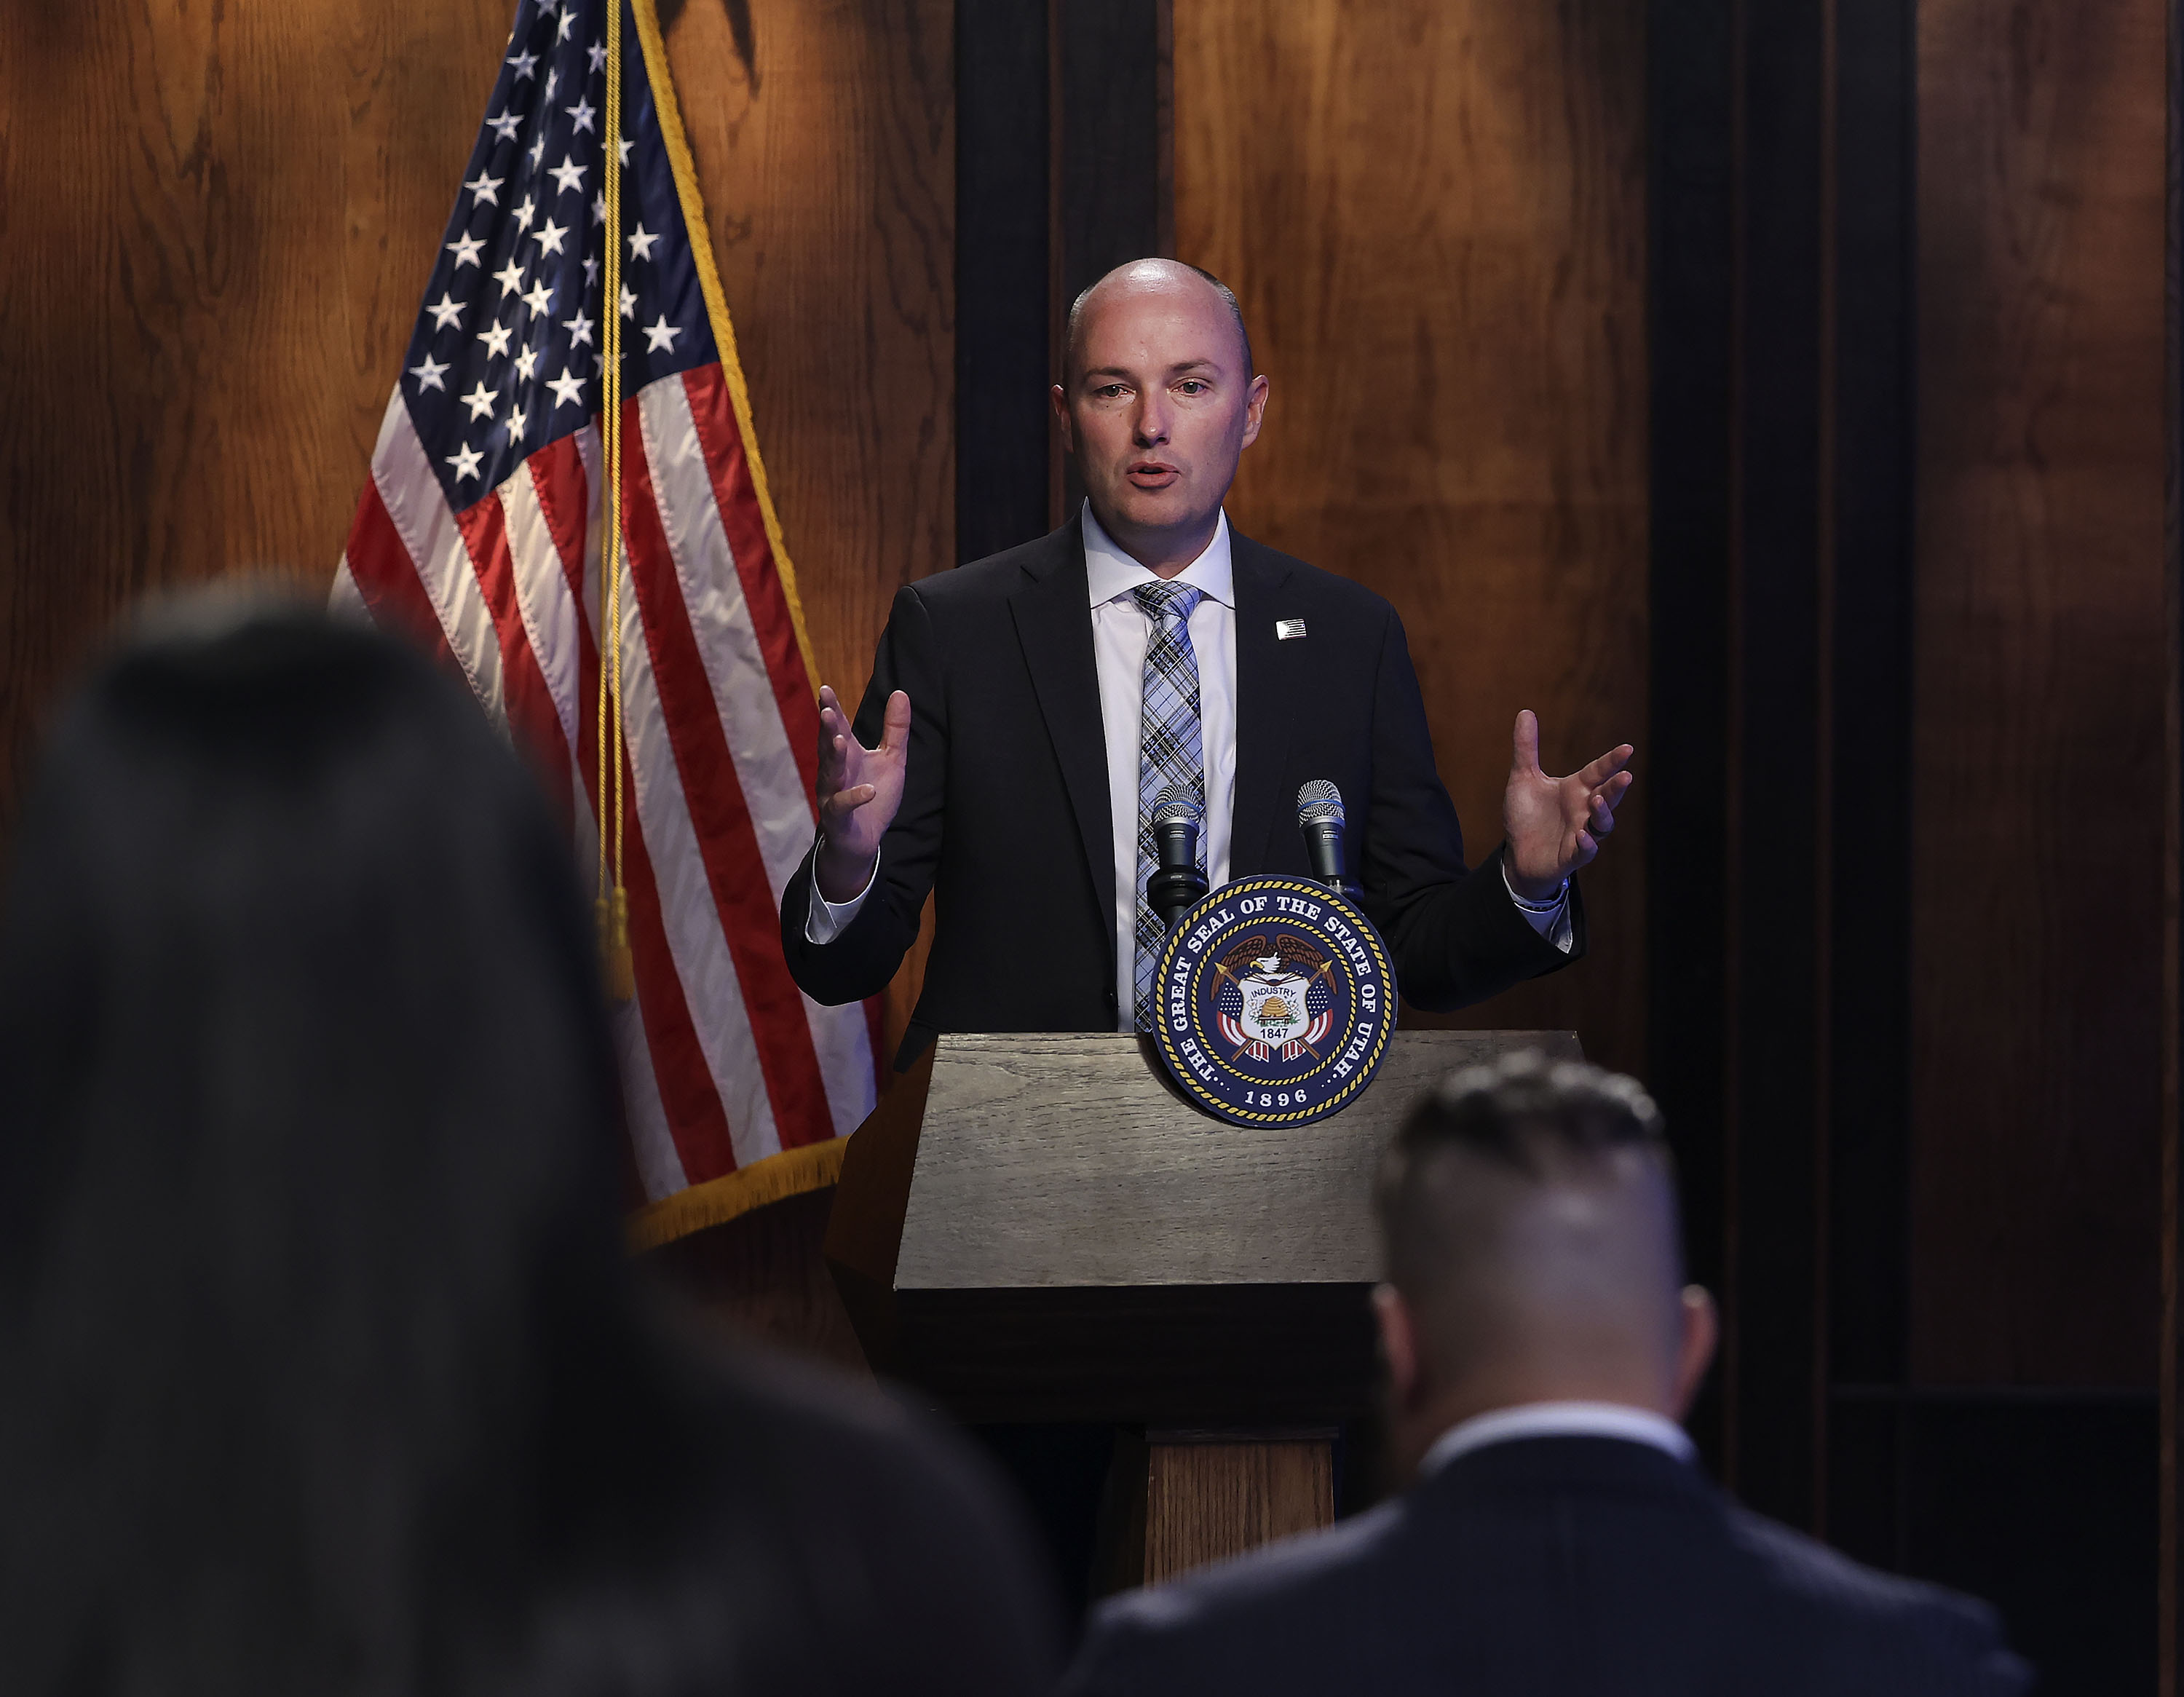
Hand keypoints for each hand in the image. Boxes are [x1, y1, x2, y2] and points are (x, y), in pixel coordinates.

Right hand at [814, 685, 909, 900]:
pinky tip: (868, 790)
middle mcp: (835, 772)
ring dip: (834, 758)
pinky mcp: (838, 819)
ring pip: (831, 774)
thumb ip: (895, 729)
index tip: (825, 689)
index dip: (832, 709)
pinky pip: (843, 807)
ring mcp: (833, 794)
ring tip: (839, 741)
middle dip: (827, 729)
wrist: (863, 840)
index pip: (837, 728)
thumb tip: (900, 692)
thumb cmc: (874, 795)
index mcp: (847, 755)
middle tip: (827, 710)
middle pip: (829, 747)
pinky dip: (855, 798)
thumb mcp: (891, 760)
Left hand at [1502, 709, 1632, 900]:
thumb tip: (1525, 711)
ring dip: (1603, 813)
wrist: (1518, 854)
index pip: (1598, 771)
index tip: (1627, 749)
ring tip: (1596, 802)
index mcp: (1576, 788)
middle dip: (1616, 788)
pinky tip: (1582, 835)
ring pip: (1602, 823)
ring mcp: (1581, 833)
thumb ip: (1526, 748)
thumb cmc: (1527, 816)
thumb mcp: (1523, 779)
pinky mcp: (1572, 855)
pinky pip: (1586, 850)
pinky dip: (1586, 843)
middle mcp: (1583, 809)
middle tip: (1625, 777)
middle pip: (1607, 797)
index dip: (1612, 761)